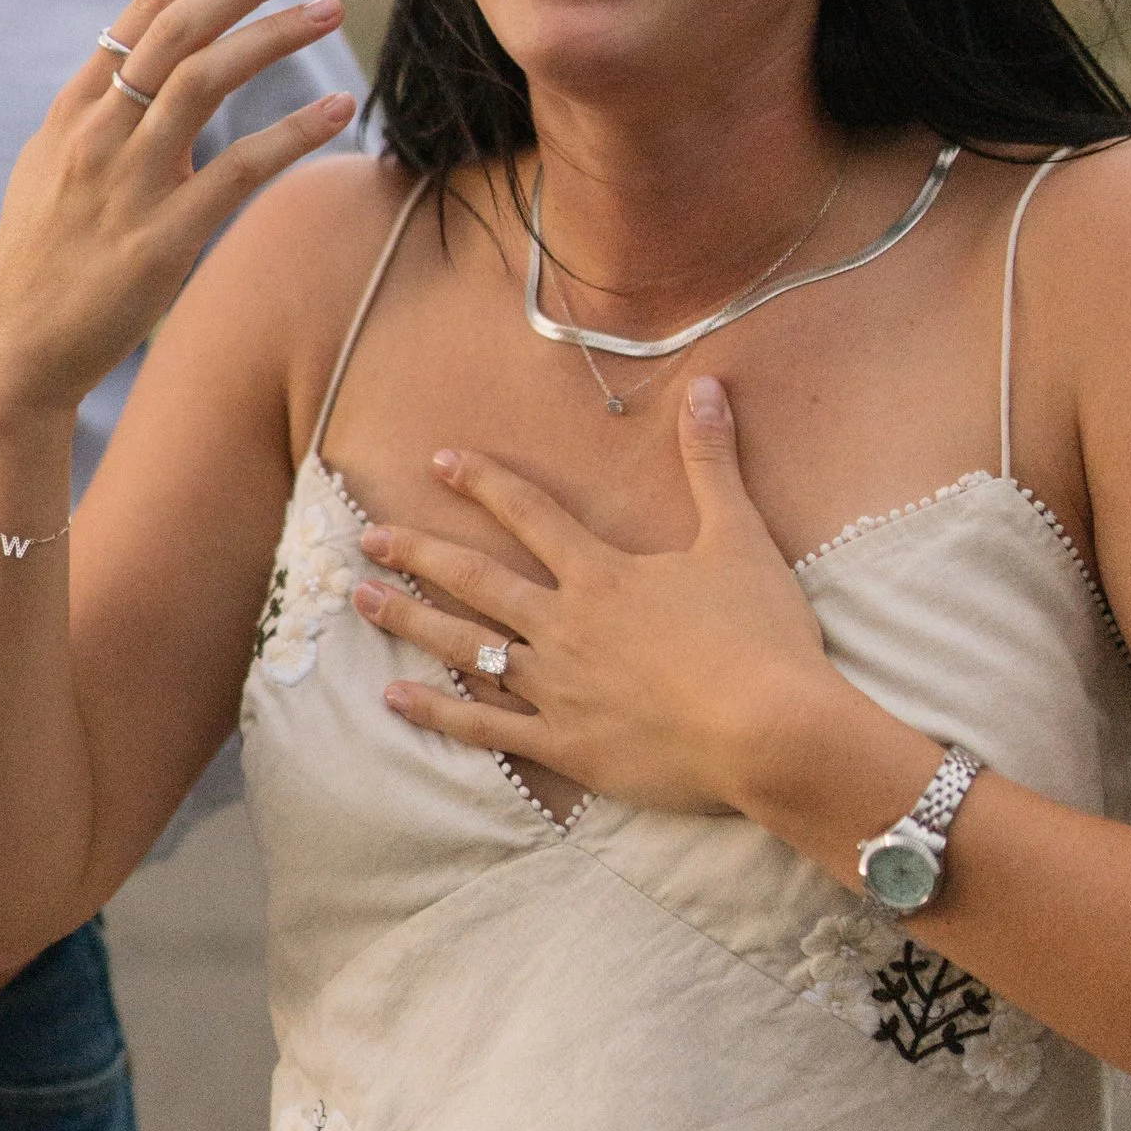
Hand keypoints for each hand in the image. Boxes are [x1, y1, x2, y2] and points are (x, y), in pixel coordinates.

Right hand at [0, 0, 354, 427]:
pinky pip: (238, 171)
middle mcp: (98, 133)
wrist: (14, 350)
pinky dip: (291, 133)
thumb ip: (97, 114)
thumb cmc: (43, 260)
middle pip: (180, 27)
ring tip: (330, 6)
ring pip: (205, 80)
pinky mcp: (161, 240)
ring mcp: (128, 183)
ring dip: (273, 34)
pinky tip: (337, 109)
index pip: (146, 9)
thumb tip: (140, 68)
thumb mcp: (52, 168)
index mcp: (75, 109)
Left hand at [348, 376, 844, 819]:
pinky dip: (436, 713)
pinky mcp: (564, 745)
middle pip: (475, 578)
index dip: (483, 483)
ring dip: (408, 620)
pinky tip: (392, 697)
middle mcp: (565, 624)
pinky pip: (485, 729)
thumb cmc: (762, 636)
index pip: (530, 514)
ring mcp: (558, 688)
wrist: (771, 730)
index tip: (439, 462)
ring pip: (466, 647)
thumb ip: (712, 462)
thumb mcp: (740, 538)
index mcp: (602, 574)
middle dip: (418, 552)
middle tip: (366, 536)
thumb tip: (707, 385)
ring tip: (359, 600)